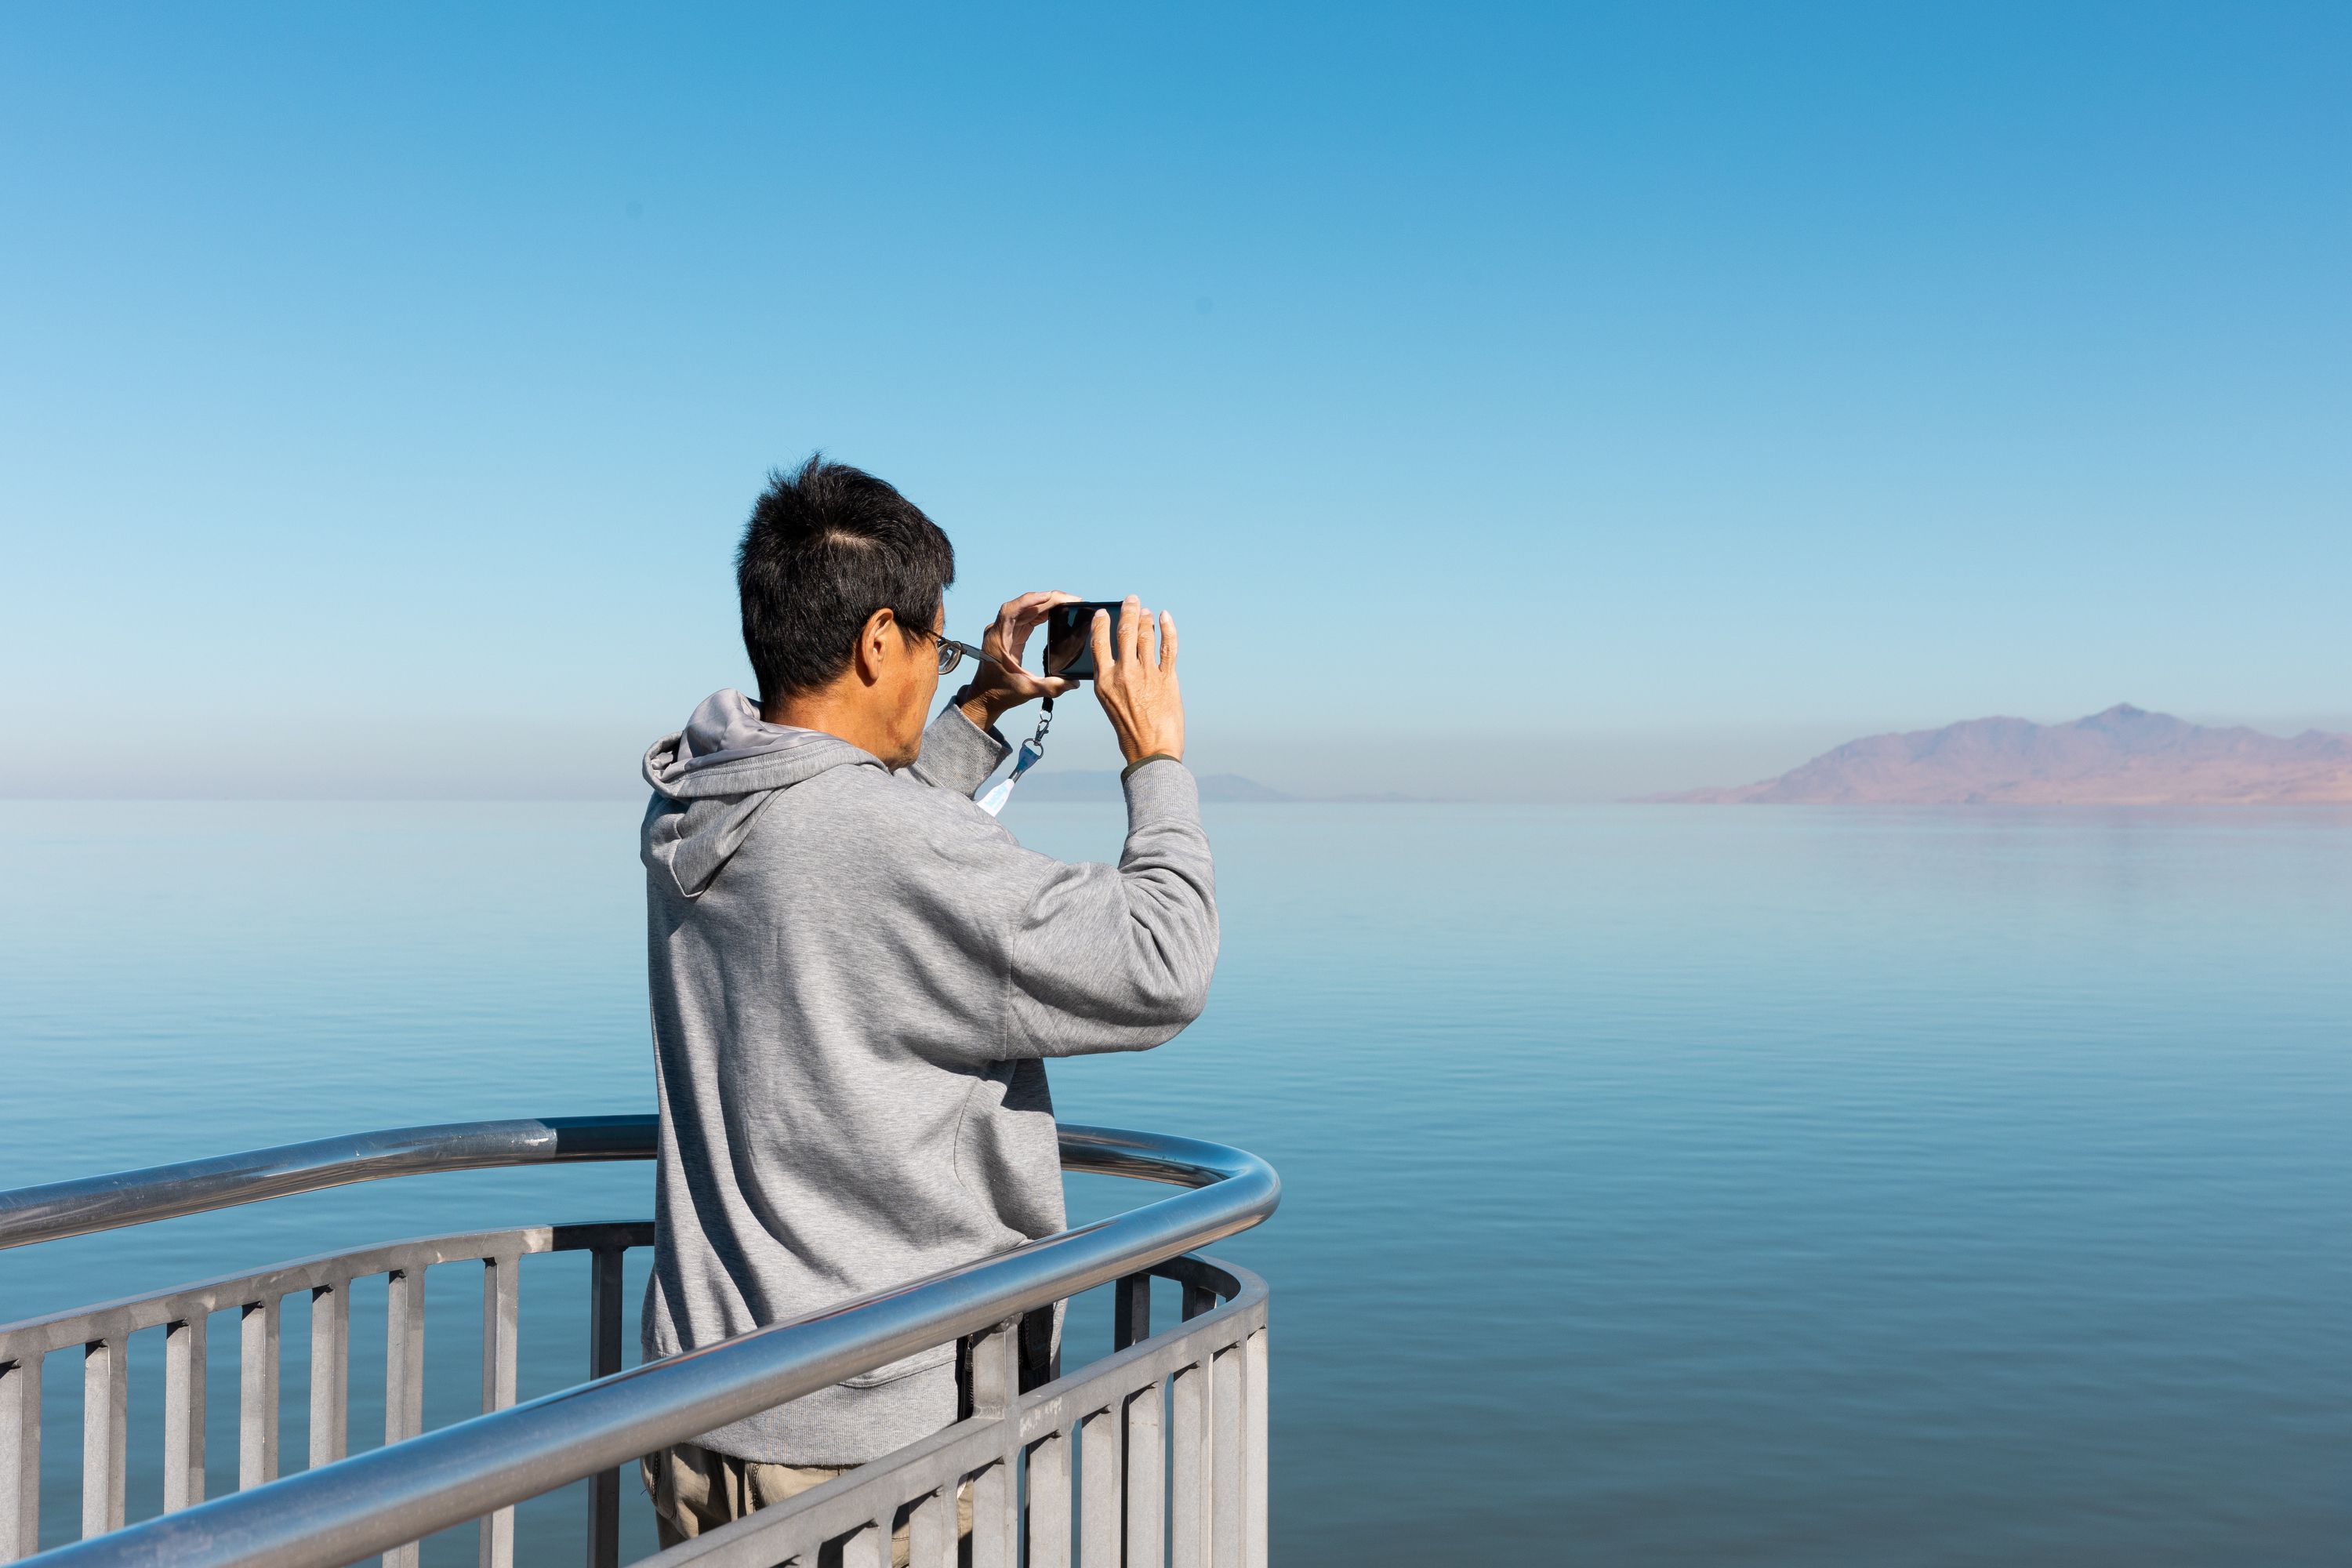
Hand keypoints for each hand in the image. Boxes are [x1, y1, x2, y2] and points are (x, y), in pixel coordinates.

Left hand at [958, 590, 1079, 730]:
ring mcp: (1004, 632)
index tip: (1049, 596)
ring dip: (1046, 605)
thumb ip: (1050, 687)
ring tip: (1067, 604)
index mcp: (998, 639)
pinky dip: (1041, 614)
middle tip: (1070, 600)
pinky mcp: (1010, 636)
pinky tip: (1055, 613)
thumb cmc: (998, 693)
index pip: (1010, 611)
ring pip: (1026, 611)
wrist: (984, 698)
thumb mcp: (1026, 690)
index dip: (1029, 601)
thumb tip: (1073, 683)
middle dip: (1047, 600)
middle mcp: (999, 631)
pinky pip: (1026, 619)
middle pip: (1023, 607)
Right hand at [1091, 595, 1183, 764]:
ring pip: (1146, 636)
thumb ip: (1111, 679)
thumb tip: (1118, 659)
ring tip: (1146, 611)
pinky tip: (1165, 617)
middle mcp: (1124, 674)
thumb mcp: (1109, 703)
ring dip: (1146, 619)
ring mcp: (1147, 675)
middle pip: (1125, 632)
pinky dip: (1168, 629)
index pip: (1098, 643)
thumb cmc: (1130, 732)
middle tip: (1132, 599)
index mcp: (1104, 681)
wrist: (1151, 751)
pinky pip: (1168, 647)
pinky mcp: (1168, 679)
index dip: (1101, 623)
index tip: (1103, 613)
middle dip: (1129, 610)